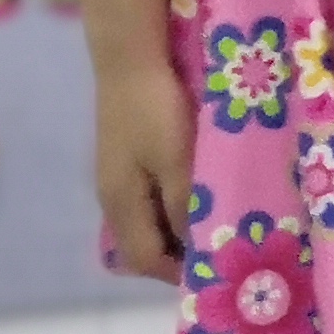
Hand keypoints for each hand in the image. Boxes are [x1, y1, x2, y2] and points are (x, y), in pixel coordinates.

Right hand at [92, 55, 197, 281]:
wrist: (130, 59)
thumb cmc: (156, 111)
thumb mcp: (176, 162)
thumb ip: (183, 207)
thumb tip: (192, 250)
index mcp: (120, 205)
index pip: (145, 260)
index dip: (179, 274)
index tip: (217, 272)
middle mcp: (112, 198)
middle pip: (143, 246)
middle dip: (179, 256)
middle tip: (221, 250)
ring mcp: (116, 177)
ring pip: (146, 223)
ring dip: (177, 231)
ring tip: (215, 224)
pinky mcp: (126, 158)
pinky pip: (148, 199)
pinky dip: (172, 207)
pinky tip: (197, 194)